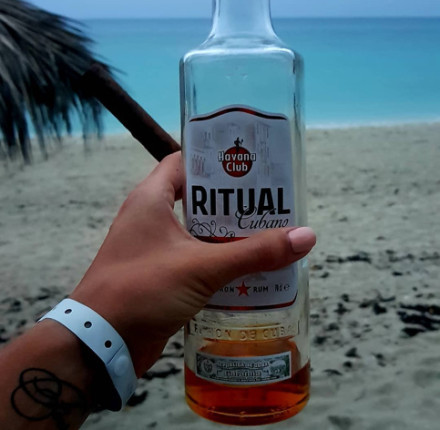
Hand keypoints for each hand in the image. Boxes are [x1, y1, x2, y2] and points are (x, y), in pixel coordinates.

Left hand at [71, 152, 315, 375]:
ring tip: (268, 235)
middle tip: (271, 204)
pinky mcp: (158, 274)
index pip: (185, 162)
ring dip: (228, 235)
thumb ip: (253, 252)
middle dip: (233, 203)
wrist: (100, 343)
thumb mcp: (202, 266)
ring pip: (198, 231)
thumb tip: (306, 235)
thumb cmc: (144, 288)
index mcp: (151, 198)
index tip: (251, 165)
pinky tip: (248, 270)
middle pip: (198, 198)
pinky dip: (217, 261)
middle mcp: (150, 217)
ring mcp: (153, 248)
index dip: (216, 160)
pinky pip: (194, 258)